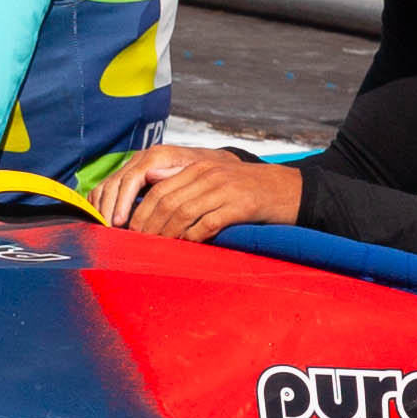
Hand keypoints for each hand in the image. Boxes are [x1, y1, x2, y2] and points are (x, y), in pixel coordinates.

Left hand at [100, 145, 299, 240]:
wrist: (287, 189)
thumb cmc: (245, 190)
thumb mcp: (212, 179)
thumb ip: (182, 181)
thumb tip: (149, 184)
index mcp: (197, 167)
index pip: (157, 189)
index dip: (139, 211)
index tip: (128, 230)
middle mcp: (207, 174)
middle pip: (165, 201)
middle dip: (147, 225)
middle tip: (137, 245)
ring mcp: (224, 189)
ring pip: (183, 213)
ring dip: (166, 235)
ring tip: (156, 250)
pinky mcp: (240, 206)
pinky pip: (208, 223)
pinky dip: (193, 237)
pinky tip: (186, 248)